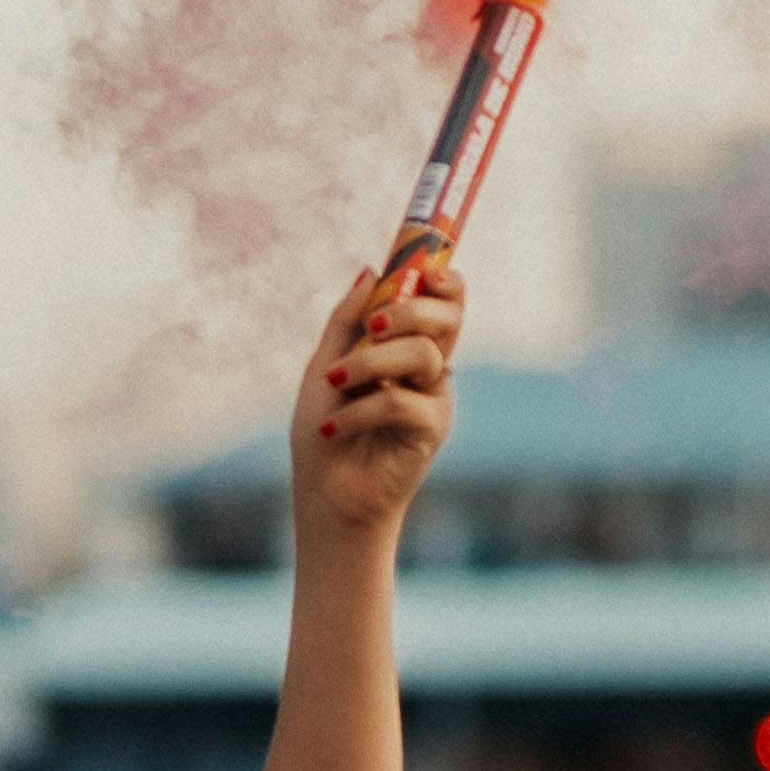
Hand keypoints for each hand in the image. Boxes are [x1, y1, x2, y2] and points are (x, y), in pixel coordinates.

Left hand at [293, 246, 462, 549]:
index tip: (424, 269)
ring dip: (371, 363)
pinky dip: (360, 411)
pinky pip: (401, 401)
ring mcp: (433, 397)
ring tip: (336, 383)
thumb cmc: (323, 438)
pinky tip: (334, 429)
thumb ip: (346, 322)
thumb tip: (370, 269)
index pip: (443, 302)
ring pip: (421, 353)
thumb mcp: (323, 370)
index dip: (442, 279)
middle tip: (371, 328)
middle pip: (446, 318)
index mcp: (407, 348)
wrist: (325, 501)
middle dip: (409, 310)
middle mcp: (428, 369)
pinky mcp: (432, 429)